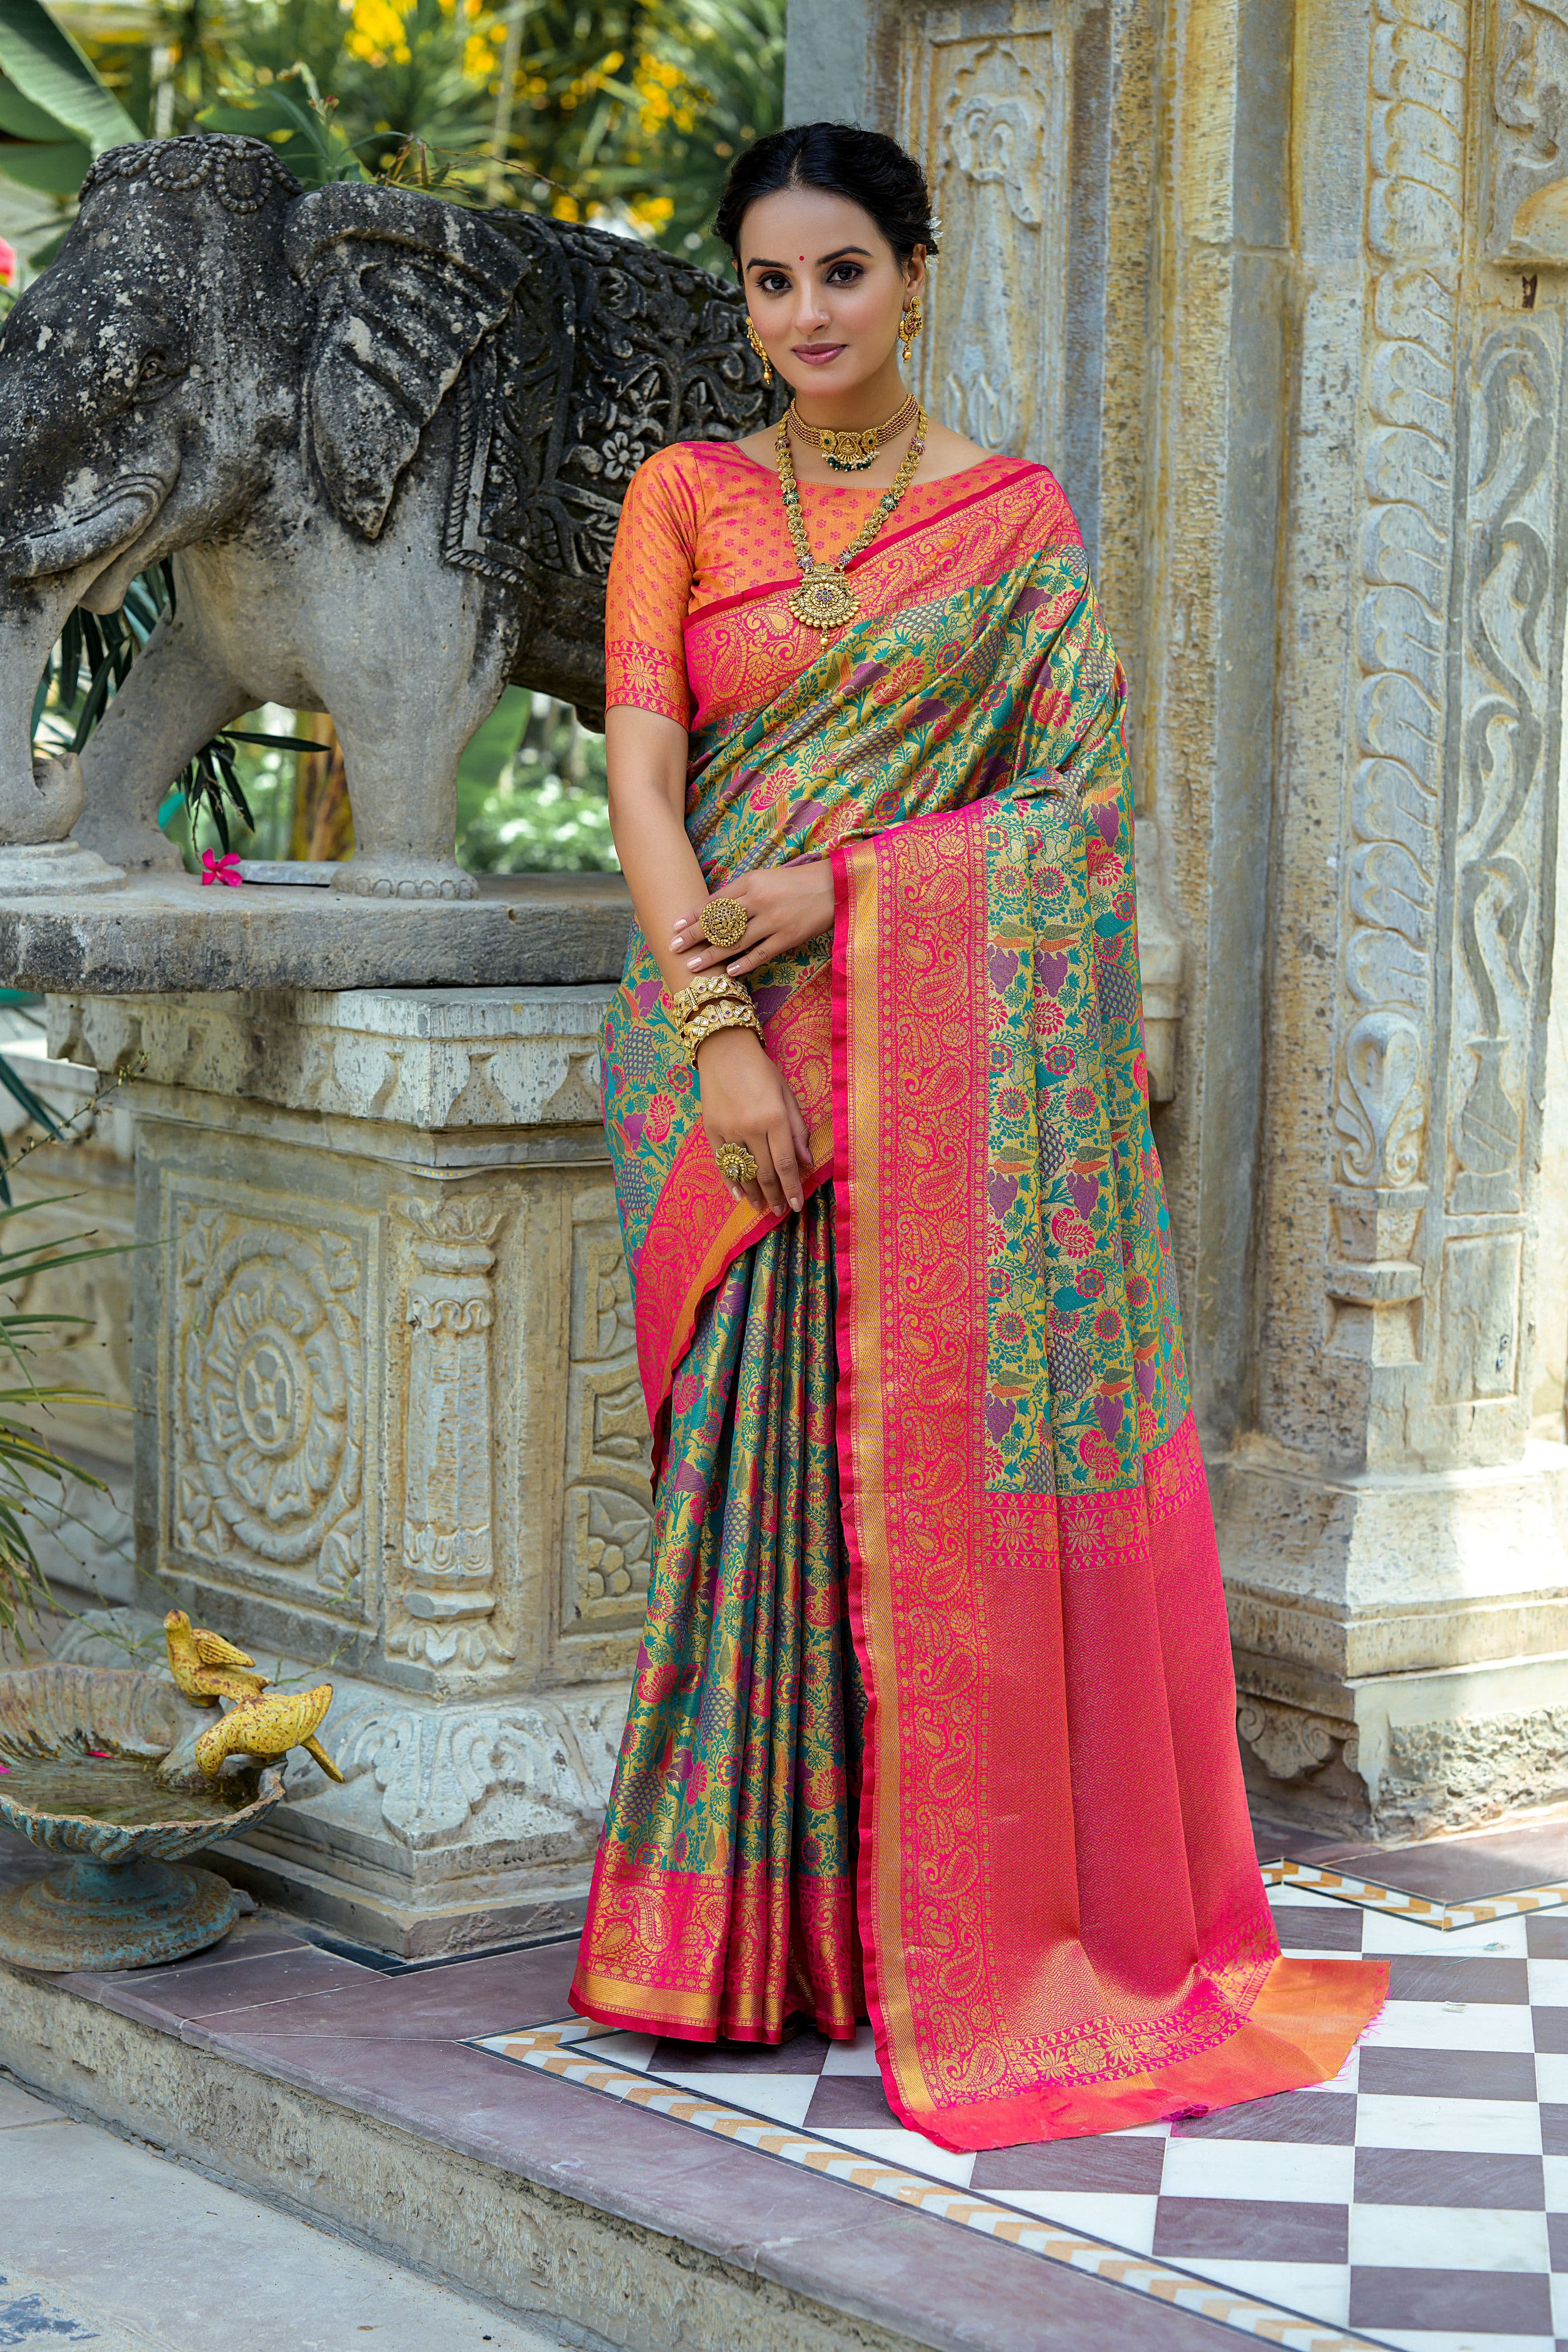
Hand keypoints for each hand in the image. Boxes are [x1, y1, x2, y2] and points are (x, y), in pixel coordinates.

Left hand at [672, 859, 834, 980]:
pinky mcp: (788, 938)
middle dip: (693, 936)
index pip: (715, 901)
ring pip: (735, 941)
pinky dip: (743, 963)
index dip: (693, 915)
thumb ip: (742, 892)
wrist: (834, 886)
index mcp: (751, 882)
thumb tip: (715, 910)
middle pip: (719, 922)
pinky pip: (760, 954)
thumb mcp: (766, 878)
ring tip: (692, 966)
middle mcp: (758, 901)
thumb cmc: (797, 882)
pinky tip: (728, 971)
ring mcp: (773, 921)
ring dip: (711, 955)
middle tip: (673, 947)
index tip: (675, 925)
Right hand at [695, 1027, 809, 1215]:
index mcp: (775, 1117)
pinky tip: (738, 1195)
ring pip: (743, 1171)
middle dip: (774, 1196)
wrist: (724, 1050)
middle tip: (780, 1212)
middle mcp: (751, 1127)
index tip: (797, 1206)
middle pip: (765, 1172)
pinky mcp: (711, 1129)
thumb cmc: (762, 1071)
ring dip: (753, 1193)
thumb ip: (798, 1130)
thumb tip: (807, 1162)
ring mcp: (728, 1130)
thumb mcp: (787, 1095)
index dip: (792, 1189)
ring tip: (761, 1207)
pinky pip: (722, 1162)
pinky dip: (730, 1181)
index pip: (786, 1164)